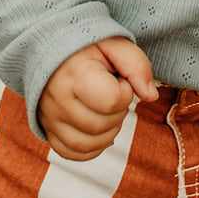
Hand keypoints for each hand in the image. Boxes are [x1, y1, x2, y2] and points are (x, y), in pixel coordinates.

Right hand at [38, 36, 159, 159]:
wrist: (49, 47)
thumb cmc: (86, 47)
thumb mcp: (114, 44)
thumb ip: (137, 66)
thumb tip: (151, 96)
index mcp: (75, 74)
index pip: (111, 101)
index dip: (124, 91)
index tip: (117, 79)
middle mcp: (58, 99)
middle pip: (102, 125)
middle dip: (118, 111)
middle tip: (111, 92)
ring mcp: (49, 117)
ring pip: (89, 144)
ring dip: (108, 131)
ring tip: (104, 109)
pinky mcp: (47, 129)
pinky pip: (73, 153)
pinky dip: (91, 146)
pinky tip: (96, 126)